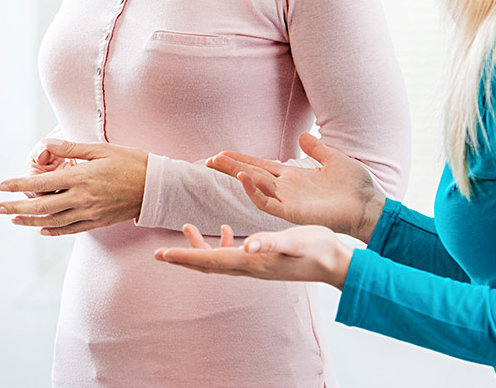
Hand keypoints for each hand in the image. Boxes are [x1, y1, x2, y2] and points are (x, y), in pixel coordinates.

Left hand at [0, 139, 147, 235]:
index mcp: (81, 178)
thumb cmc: (130, 162)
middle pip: (41, 207)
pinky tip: (40, 229)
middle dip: (15, 208)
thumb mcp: (100, 149)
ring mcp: (90, 213)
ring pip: (53, 222)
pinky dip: (53, 231)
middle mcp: (82, 199)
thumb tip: (45, 145)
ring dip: (29, 221)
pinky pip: (70, 230)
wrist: (157, 186)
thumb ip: (70, 149)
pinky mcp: (98, 222)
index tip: (0, 186)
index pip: (40, 184)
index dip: (17, 185)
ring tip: (13, 220)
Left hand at [154, 223, 352, 287]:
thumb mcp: (295, 241)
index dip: (184, 257)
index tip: (161, 254)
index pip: (210, 261)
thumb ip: (271, 242)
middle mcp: (250, 268)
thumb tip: (248, 246)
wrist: (337, 264)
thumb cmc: (319, 249)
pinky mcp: (263, 262)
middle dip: (182, 258)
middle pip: (207, 265)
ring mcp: (256, 267)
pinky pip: (233, 256)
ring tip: (186, 227)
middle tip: (158, 254)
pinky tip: (224, 229)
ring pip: (217, 260)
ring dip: (199, 248)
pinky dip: (221, 244)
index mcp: (252, 262)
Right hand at [206, 132, 386, 241]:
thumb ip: (317, 149)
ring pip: (254, 186)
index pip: (261, 166)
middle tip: (208, 160)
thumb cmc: (355, 186)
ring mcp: (287, 200)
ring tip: (216, 163)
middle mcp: (286, 188)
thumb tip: (304, 136)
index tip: (222, 153)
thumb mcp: (334, 159)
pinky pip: (267, 202)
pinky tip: (243, 177)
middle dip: (230, 166)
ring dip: (235, 174)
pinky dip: (254, 191)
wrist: (369, 205)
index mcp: (294, 177)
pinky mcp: (292, 212)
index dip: (242, 159)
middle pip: (251, 174)